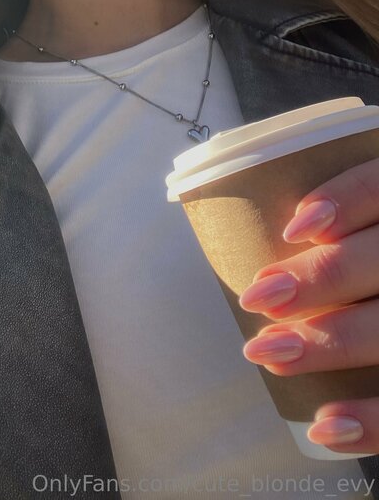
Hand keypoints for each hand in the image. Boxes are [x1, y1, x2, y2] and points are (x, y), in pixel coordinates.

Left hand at [237, 157, 378, 453]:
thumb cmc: (359, 250)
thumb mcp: (356, 223)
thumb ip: (330, 218)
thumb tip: (259, 228)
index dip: (346, 199)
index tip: (294, 226)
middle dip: (320, 279)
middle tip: (257, 296)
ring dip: (329, 344)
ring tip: (266, 351)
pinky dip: (372, 421)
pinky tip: (326, 426)